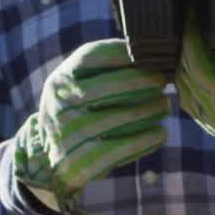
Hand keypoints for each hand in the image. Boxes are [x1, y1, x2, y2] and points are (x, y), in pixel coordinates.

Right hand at [12, 39, 169, 214]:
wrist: (49, 161)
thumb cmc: (75, 114)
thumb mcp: (74, 88)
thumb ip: (100, 71)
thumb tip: (147, 52)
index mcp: (59, 81)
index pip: (92, 57)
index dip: (123, 52)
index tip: (148, 52)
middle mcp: (60, 105)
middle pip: (110, 86)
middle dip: (142, 80)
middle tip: (162, 81)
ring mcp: (70, 134)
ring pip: (121, 116)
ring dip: (149, 109)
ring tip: (164, 105)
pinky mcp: (82, 162)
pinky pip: (123, 146)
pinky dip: (147, 138)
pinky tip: (160, 132)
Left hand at [175, 0, 214, 179]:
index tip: (209, 7)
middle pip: (200, 66)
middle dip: (190, 35)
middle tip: (190, 11)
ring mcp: (214, 113)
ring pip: (186, 76)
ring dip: (183, 48)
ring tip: (186, 25)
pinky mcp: (200, 115)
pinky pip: (182, 86)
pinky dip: (180, 65)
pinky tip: (185, 49)